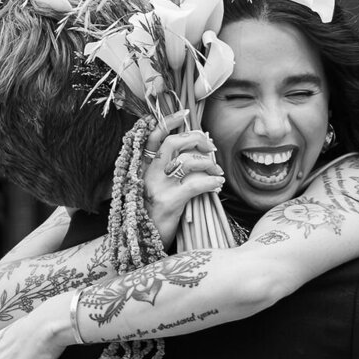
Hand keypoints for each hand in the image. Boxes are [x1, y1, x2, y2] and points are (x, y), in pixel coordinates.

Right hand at [142, 112, 223, 245]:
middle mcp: (147, 173)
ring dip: (209, 165)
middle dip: (196, 139)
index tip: (185, 113)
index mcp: (142, 167)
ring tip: (216, 174)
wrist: (141, 245)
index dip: (168, 121)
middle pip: (173, 142)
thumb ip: (167, 169)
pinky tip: (217, 186)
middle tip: (211, 147)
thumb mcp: (155, 188)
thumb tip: (195, 151)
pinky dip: (211, 182)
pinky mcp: (168, 202)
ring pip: (187, 161)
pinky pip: (195, 184)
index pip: (153, 135)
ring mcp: (157, 187)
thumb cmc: (153, 215)